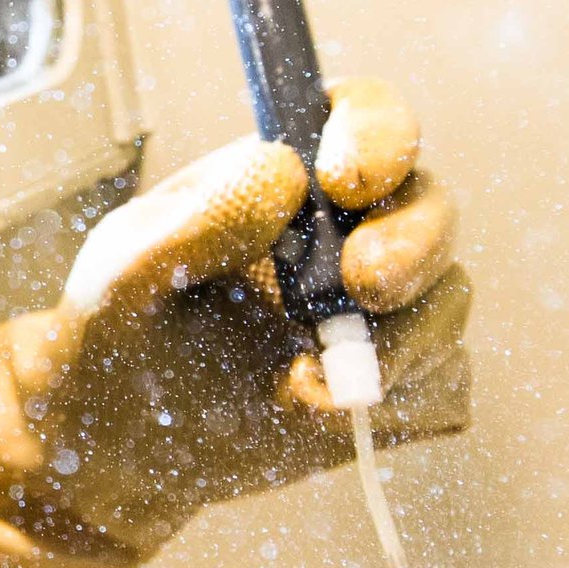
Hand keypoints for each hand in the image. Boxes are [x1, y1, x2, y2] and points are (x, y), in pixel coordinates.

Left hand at [0, 77, 468, 567]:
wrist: (122, 448)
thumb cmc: (120, 333)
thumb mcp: (127, 271)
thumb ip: (198, 217)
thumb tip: (286, 174)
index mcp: (294, 178)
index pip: (370, 119)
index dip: (378, 137)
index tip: (342, 183)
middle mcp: (354, 232)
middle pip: (434, 207)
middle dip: (414, 243)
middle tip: (359, 284)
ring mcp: (387, 312)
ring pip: (449, 301)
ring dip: (398, 343)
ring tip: (304, 383)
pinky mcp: (401, 386)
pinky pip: (445, 387)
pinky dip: (395, 408)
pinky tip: (316, 418)